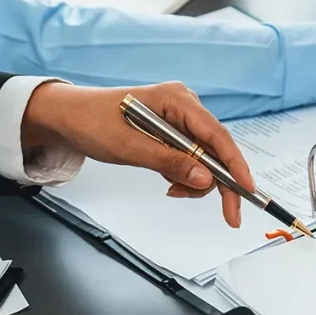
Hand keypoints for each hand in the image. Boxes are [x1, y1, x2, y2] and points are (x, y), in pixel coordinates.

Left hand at [23, 81, 254, 227]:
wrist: (68, 118)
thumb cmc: (92, 123)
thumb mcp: (130, 148)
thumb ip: (170, 162)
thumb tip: (205, 179)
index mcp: (177, 99)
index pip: (217, 135)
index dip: (236, 164)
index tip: (247, 189)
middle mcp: (185, 106)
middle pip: (217, 150)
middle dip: (220, 182)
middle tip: (229, 215)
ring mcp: (181, 120)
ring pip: (206, 159)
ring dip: (195, 181)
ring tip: (172, 190)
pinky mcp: (174, 133)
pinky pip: (192, 160)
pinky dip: (185, 176)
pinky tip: (169, 182)